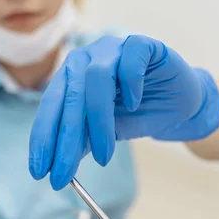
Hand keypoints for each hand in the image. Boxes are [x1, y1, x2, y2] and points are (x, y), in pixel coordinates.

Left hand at [29, 35, 218, 189]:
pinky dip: (130, 84)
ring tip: (103, 156)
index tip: (39, 171)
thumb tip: (53, 166)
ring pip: (96, 79)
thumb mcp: (104, 133)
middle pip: (71, 96)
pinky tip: (134, 105)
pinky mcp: (142, 45)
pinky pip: (130, 62)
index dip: (43, 138)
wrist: (179, 104)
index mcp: (70, 76)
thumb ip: (80, 142)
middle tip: (63, 174)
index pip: (51, 106)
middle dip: (65, 140)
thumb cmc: (137, 114)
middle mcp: (86, 59)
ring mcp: (113, 48)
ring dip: (98, 122)